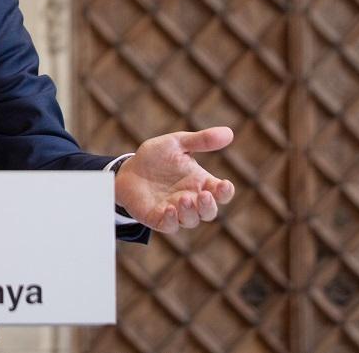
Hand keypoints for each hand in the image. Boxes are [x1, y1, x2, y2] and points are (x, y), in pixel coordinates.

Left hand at [114, 126, 234, 233]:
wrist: (128, 169)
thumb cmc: (156, 157)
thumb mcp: (177, 143)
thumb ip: (201, 140)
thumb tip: (229, 132)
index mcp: (201, 183)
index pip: (221, 193)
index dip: (225, 191)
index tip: (224, 184)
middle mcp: (192, 200)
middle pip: (209, 212)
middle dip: (209, 206)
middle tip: (204, 195)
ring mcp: (176, 211)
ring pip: (191, 220)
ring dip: (190, 212)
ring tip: (184, 198)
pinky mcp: (158, 219)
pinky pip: (169, 226)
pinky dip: (172, 220)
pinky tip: (169, 209)